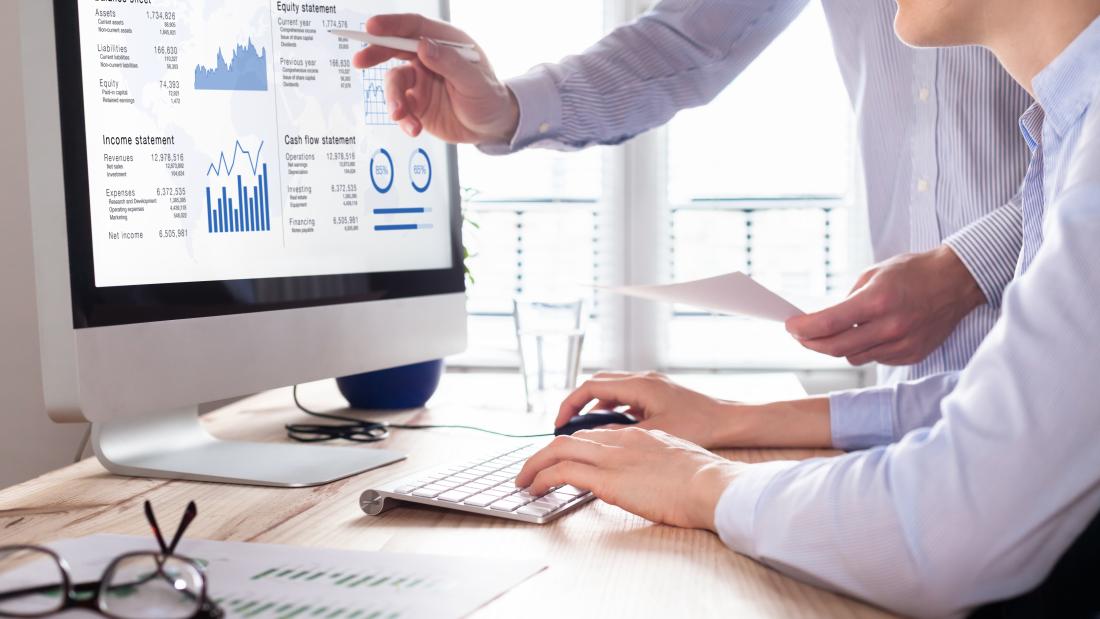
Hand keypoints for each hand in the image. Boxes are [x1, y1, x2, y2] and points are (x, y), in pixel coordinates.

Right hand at [351, 14, 519, 143]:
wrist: (492, 128)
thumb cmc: (490, 98)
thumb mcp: (475, 81)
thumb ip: (450, 63)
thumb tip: (424, 46)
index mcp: (446, 43)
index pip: (415, 27)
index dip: (392, 25)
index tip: (372, 27)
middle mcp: (429, 58)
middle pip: (395, 48)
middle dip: (376, 54)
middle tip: (360, 61)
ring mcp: (420, 80)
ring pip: (394, 83)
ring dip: (393, 100)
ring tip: (401, 116)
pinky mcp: (416, 103)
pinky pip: (400, 108)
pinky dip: (403, 119)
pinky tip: (414, 129)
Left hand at [516, 428, 744, 529]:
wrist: (712, 485)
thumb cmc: (704, 481)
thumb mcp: (676, 462)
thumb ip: (655, 463)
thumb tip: (647, 477)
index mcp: (638, 436)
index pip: (594, 435)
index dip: (573, 446)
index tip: (560, 458)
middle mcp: (620, 440)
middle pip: (571, 439)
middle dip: (545, 453)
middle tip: (531, 469)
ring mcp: (612, 457)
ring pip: (558, 450)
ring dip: (535, 465)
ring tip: (523, 481)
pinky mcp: (606, 478)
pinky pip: (562, 472)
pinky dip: (542, 478)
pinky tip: (534, 489)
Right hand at [555, 372, 726, 447]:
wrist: (730, 421)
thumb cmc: (700, 425)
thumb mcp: (654, 434)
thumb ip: (621, 434)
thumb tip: (594, 439)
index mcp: (639, 385)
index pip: (591, 387)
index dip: (570, 404)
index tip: (559, 424)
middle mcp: (643, 379)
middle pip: (598, 385)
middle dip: (578, 404)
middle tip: (565, 426)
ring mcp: (651, 385)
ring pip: (612, 390)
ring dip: (596, 407)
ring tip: (585, 431)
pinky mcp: (658, 394)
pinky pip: (626, 397)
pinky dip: (613, 410)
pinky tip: (613, 430)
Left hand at [785, 246, 985, 365]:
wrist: (956, 282)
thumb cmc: (913, 272)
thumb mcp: (873, 275)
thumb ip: (847, 300)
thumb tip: (823, 321)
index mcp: (877, 301)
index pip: (828, 324)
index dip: (803, 329)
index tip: (790, 326)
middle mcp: (890, 327)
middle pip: (836, 348)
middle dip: (811, 343)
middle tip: (800, 335)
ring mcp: (902, 344)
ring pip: (854, 357)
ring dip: (839, 346)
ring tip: (836, 331)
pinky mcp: (911, 355)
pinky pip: (875, 358)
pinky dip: (865, 349)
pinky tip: (868, 334)